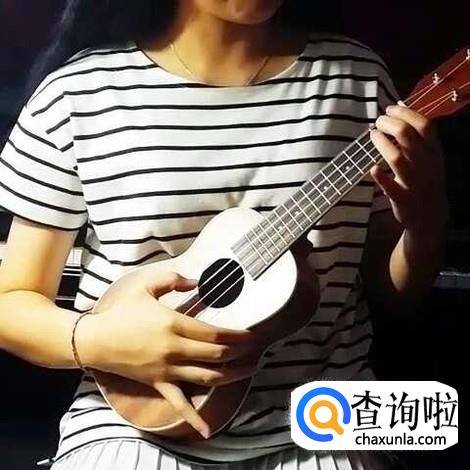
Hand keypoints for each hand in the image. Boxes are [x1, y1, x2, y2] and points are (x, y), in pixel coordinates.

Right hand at [75, 269, 256, 437]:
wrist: (95, 339)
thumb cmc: (121, 312)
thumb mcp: (145, 287)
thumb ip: (172, 279)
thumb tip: (196, 281)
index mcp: (173, 324)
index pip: (214, 333)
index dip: (236, 335)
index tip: (251, 334)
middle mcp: (174, 350)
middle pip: (216, 355)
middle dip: (240, 353)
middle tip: (256, 348)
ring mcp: (167, 370)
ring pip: (207, 377)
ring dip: (232, 375)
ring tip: (250, 370)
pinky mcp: (158, 383)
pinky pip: (178, 402)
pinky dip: (193, 417)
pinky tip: (206, 430)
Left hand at [370, 102, 448, 235]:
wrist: (430, 216)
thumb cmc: (425, 180)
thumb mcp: (429, 156)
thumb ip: (416, 133)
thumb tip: (400, 105)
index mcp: (434, 152)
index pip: (423, 124)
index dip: (404, 113)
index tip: (389, 108)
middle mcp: (426, 164)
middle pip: (406, 136)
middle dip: (388, 123)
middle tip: (377, 122)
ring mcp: (414, 182)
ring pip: (396, 158)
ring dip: (381, 143)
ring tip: (372, 135)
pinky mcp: (401, 198)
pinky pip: (389, 186)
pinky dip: (380, 176)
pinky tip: (372, 168)